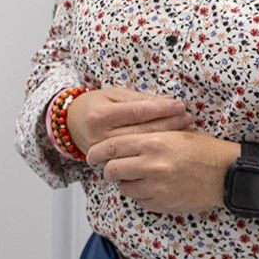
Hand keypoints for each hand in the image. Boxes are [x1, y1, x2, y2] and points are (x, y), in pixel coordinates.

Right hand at [66, 86, 192, 154]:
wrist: (72, 123)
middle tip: (187, 117)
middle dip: (168, 123)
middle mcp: (101, 136)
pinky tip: (169, 144)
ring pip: (140, 146)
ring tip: (184, 129)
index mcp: (101, 116)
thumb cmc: (95, 105)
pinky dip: (153, 150)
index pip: (137, 112)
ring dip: (165, 137)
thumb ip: (140, 99)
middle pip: (141, 131)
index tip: (179, 105)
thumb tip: (168, 101)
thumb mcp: (114, 95)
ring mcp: (105, 152)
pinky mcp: (109, 163)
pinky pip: (135, 157)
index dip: (160, 108)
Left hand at [86, 130, 235, 215]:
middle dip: (110, 170)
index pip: (112, 147)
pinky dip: (142, 195)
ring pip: (125, 188)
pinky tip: (154, 187)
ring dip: (127, 183)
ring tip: (140, 176)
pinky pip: (141, 201)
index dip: (97, 152)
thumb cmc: (202, 149)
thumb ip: (144, 138)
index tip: (91, 155)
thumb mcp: (172, 134)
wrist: (227, 173)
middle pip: (112, 170)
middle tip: (114, 168)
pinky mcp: (164, 204)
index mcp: (153, 142)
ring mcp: (157, 187)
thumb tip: (117, 144)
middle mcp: (152, 165)